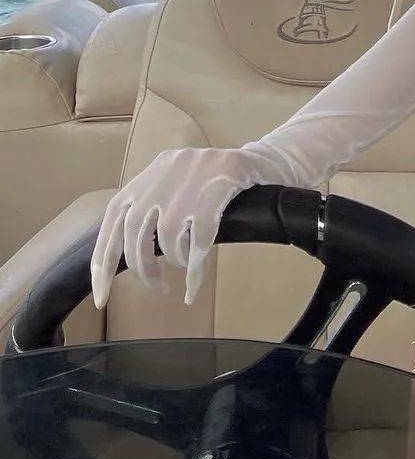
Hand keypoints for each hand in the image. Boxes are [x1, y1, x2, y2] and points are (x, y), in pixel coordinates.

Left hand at [89, 144, 293, 309]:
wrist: (269, 162)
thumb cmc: (220, 183)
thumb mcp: (180, 184)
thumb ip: (154, 206)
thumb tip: (126, 253)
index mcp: (152, 172)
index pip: (114, 217)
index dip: (103, 258)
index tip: (101, 295)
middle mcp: (166, 171)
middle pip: (136, 231)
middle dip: (142, 267)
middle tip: (156, 288)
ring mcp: (193, 178)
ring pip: (167, 236)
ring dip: (174, 262)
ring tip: (185, 269)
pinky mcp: (219, 186)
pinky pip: (200, 241)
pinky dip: (195, 270)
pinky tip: (195, 286)